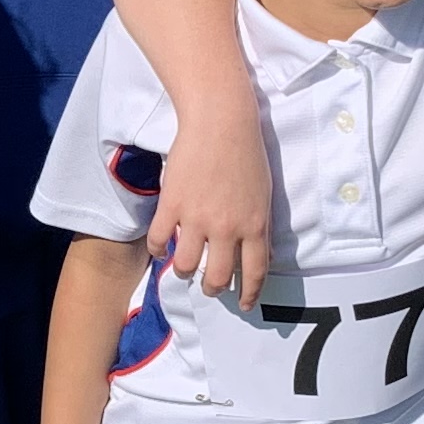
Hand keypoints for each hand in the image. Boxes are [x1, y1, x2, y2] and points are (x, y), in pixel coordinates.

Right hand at [144, 119, 272, 302]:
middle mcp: (227, 227)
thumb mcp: (264, 193)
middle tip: (210, 287)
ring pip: (185, 265)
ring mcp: (198, 218)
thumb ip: (259, 225)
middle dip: (213, 289)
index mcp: (255, 225)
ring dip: (183, 272)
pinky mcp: (172, 204)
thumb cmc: (246, 152)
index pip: (254, 272)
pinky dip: (158, 249)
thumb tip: (254, 252)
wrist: (220, 121)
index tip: (244, 303)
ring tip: (183, 268)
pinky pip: (160, 240)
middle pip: (217, 277)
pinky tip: (161, 248)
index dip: (248, 293)